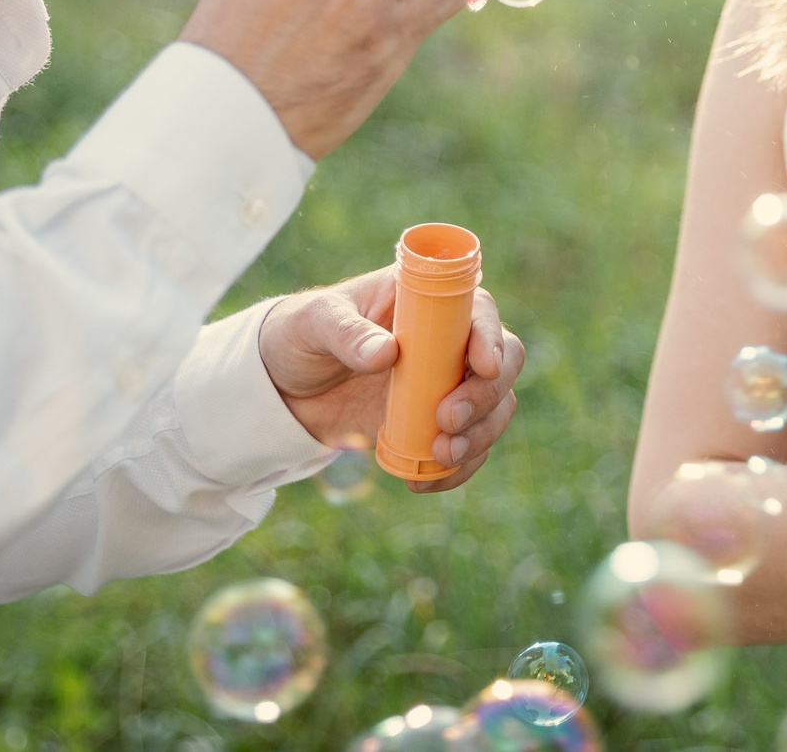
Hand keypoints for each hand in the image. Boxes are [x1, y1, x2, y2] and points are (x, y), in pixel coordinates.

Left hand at [259, 268, 525, 491]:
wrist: (284, 387)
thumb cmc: (301, 335)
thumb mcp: (314, 323)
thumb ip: (346, 334)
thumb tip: (385, 353)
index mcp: (429, 304)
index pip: (480, 311)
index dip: (490, 337)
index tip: (483, 367)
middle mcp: (450, 342)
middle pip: (503, 363)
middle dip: (486, 396)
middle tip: (447, 421)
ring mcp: (447, 386)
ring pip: (495, 409)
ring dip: (480, 436)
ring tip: (440, 455)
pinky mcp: (436, 425)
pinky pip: (469, 448)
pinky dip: (457, 469)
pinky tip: (424, 482)